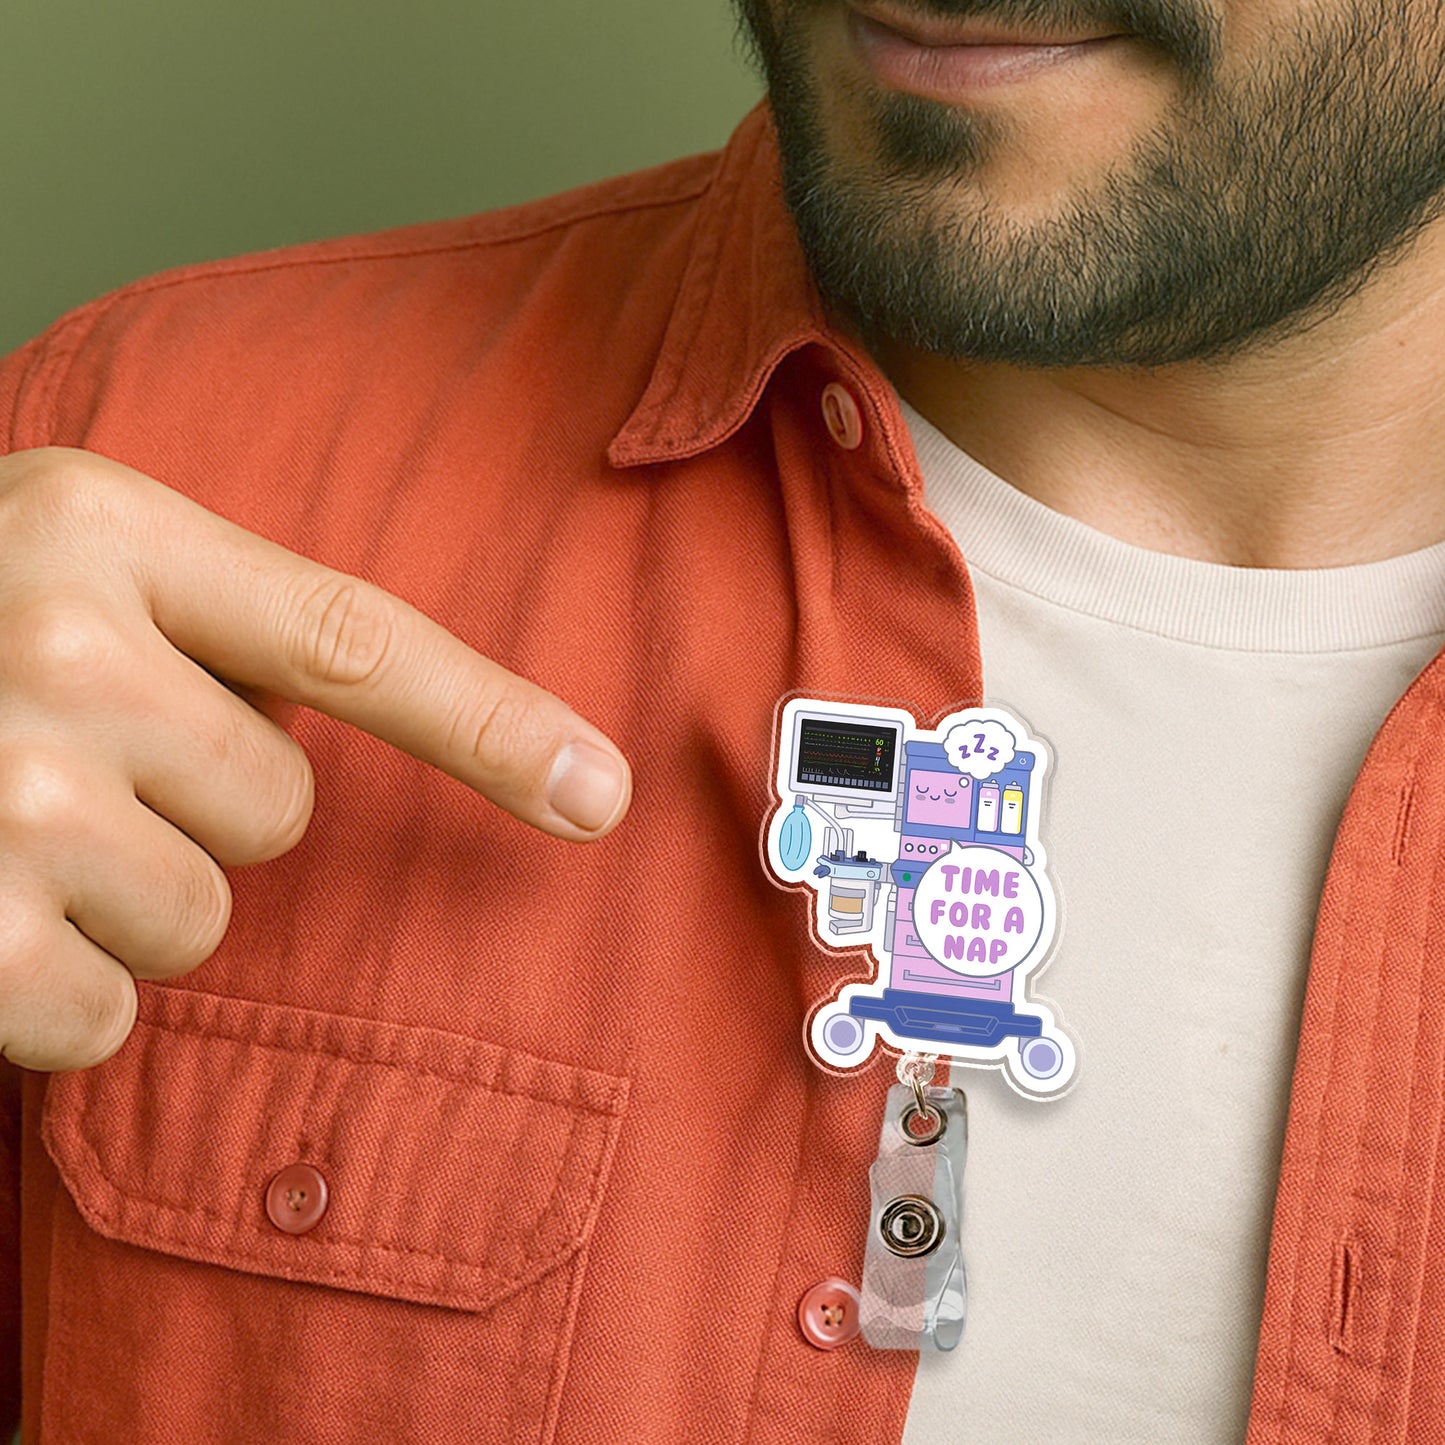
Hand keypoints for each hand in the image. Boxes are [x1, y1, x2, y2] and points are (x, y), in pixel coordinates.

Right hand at [0, 448, 631, 1069]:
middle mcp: (51, 647)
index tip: (599, 792)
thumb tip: (376, 726)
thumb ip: (220, 621)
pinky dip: (55, 992)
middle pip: (279, 808)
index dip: (492, 722)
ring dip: (126, 895)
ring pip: (203, 919)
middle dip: (197, 804)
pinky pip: (106, 1019)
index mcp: (103, 528)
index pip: (352, 640)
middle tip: (69, 754)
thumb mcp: (71, 563)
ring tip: (9, 822)